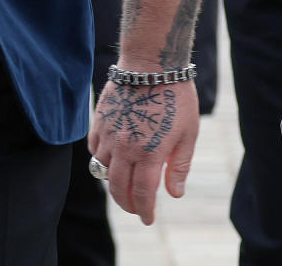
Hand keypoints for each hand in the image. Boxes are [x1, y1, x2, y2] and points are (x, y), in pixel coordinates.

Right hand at [88, 77, 198, 224]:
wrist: (151, 62)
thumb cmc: (175, 97)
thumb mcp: (188, 134)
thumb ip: (179, 166)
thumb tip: (173, 194)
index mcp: (149, 153)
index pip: (142, 194)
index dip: (144, 211)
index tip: (147, 219)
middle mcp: (125, 146)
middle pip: (117, 187)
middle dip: (126, 203)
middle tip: (135, 208)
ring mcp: (109, 132)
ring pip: (101, 168)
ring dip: (111, 181)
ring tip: (123, 183)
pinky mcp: (100, 118)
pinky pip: (93, 147)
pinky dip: (100, 158)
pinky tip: (111, 158)